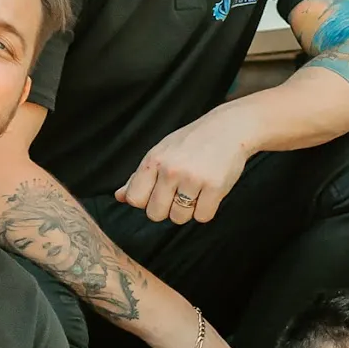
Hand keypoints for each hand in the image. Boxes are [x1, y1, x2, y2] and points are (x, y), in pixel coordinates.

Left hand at [117, 111, 255, 225]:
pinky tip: (209, 194)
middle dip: (166, 209)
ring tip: (195, 193)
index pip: (135, 199)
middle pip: (155, 214)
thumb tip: (119, 197)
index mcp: (153, 160)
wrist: (229, 129)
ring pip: (179, 218)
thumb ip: (139, 176)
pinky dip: (206, 210)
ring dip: (187, 211)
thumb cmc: (192, 142)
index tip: (158, 193)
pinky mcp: (215, 187)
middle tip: (179, 194)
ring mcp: (192, 179)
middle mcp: (170, 170)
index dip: (146, 201)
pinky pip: (203, 217)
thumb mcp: (161, 153)